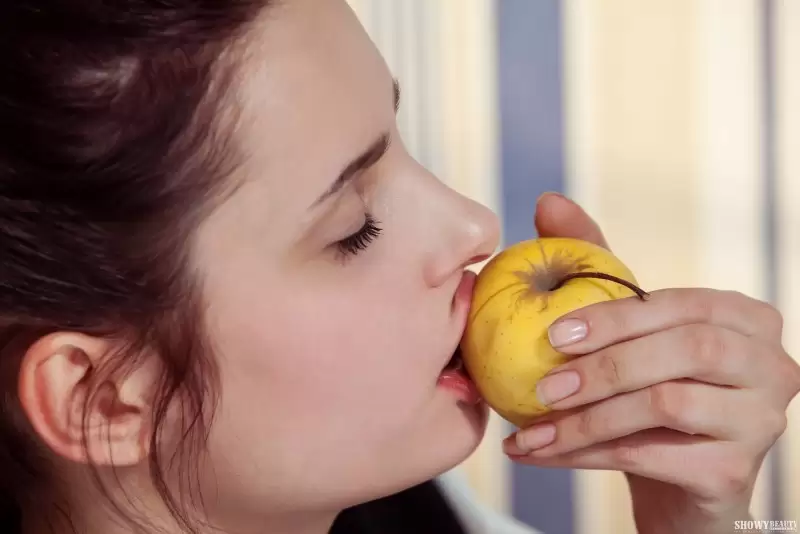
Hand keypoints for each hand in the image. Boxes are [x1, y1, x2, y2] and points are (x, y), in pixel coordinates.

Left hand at [503, 193, 799, 532]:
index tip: (552, 334)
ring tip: (529, 431)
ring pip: (666, 404)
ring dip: (585, 418)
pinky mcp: (736, 472)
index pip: (678, 305)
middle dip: (603, 366)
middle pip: (685, 350)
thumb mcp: (627, 328)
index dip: (613, 316)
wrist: (673, 483)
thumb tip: (547, 200)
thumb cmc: (649, 391)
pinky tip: (538, 453)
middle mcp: (771, 364)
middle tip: (542, 387)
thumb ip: (594, 265)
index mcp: (745, 318)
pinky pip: (650, 456)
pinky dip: (585, 454)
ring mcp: (762, 420)